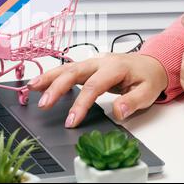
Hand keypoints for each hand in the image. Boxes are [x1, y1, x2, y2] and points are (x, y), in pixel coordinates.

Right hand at [27, 53, 167, 127]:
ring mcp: (92, 62)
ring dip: (49, 77)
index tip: (71, 121)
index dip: (81, 104)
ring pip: (67, 67)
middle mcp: (100, 62)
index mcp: (115, 67)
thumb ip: (133, 102)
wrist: (150, 63)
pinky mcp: (88, 66)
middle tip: (44, 104)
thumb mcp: (148, 92)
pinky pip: (68, 69)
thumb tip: (118, 112)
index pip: (94, 86)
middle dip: (56, 88)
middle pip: (74, 72)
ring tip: (32, 87)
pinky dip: (53, 75)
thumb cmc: (148, 77)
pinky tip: (40, 83)